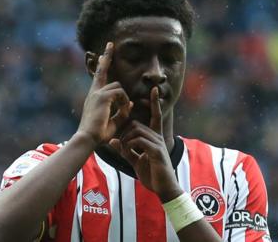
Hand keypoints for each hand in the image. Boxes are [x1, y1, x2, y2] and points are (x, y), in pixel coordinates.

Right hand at [77, 42, 132, 145]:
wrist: (88, 139)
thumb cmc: (99, 134)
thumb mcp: (114, 122)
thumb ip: (122, 111)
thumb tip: (131, 103)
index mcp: (94, 97)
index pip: (99, 78)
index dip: (102, 66)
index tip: (104, 55)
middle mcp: (93, 92)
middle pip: (103, 70)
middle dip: (107, 56)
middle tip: (110, 43)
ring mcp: (96, 93)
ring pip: (118, 86)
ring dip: (124, 99)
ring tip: (122, 112)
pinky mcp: (102, 96)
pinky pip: (120, 93)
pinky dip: (124, 102)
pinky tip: (121, 111)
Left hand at [110, 87, 181, 201]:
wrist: (164, 188)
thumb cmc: (152, 174)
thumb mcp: (135, 161)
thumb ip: (126, 150)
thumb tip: (113, 141)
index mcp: (154, 137)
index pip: (155, 116)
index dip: (154, 102)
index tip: (154, 89)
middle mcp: (158, 137)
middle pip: (137, 124)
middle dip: (124, 132)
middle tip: (119, 144)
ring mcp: (158, 143)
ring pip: (137, 131)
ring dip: (126, 140)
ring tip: (124, 151)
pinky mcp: (157, 151)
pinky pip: (139, 141)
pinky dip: (130, 146)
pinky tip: (128, 153)